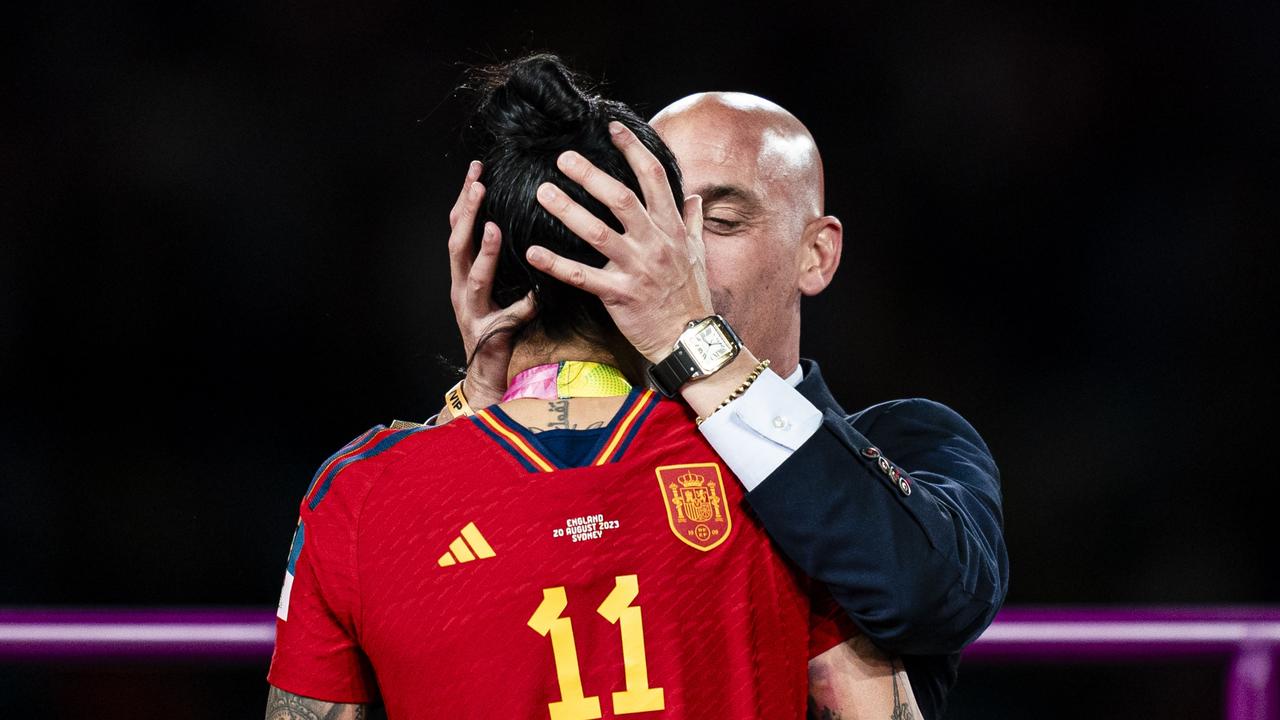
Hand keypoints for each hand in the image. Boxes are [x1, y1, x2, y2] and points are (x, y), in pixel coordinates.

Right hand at [446, 160, 535, 411]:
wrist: (485, 373)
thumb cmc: (496, 325)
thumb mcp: (500, 285)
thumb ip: (507, 261)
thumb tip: (528, 229)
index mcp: (463, 272)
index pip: (459, 227)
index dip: (465, 199)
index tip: (476, 169)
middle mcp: (461, 287)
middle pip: (456, 243)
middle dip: (465, 212)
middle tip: (477, 182)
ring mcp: (471, 311)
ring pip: (472, 277)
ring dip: (482, 252)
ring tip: (490, 226)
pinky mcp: (487, 333)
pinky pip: (505, 318)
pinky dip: (519, 307)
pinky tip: (532, 297)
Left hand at [527, 121, 713, 362]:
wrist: (689, 339)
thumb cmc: (690, 295)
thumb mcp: (698, 253)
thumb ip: (692, 222)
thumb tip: (694, 196)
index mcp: (671, 228)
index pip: (653, 178)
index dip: (633, 150)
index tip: (613, 128)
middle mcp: (655, 243)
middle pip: (620, 198)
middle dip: (590, 175)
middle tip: (562, 157)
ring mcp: (637, 269)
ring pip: (598, 232)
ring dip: (567, 210)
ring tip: (542, 193)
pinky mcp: (620, 295)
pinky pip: (583, 277)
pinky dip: (556, 264)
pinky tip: (533, 252)